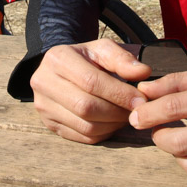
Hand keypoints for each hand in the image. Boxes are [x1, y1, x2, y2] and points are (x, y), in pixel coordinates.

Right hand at [30, 39, 150, 143]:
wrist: (61, 69)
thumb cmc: (86, 59)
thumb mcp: (102, 50)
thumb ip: (122, 59)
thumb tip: (142, 72)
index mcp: (57, 58)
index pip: (91, 82)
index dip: (119, 93)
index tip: (141, 99)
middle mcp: (43, 83)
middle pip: (86, 107)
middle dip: (117, 112)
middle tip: (137, 111)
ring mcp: (43, 106)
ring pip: (85, 125)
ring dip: (112, 125)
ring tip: (126, 115)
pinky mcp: (49, 124)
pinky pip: (82, 137)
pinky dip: (103, 133)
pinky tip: (112, 122)